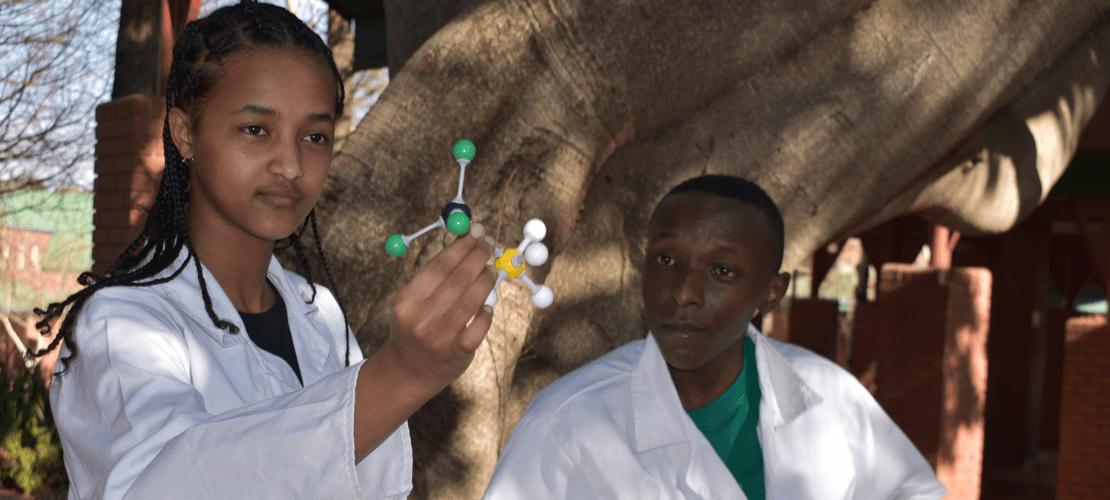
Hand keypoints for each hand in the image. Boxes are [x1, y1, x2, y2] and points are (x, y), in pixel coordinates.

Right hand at [386, 223, 496, 391]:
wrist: (407, 371)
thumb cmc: (415, 326)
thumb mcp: (414, 301)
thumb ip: (437, 274)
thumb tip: (466, 241)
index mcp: (407, 300)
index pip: (440, 266)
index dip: (462, 246)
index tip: (477, 232)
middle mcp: (420, 318)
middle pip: (457, 280)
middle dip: (478, 257)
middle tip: (489, 245)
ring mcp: (439, 337)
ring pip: (471, 300)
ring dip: (486, 280)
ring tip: (493, 269)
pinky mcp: (456, 353)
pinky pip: (479, 326)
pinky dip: (486, 312)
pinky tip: (488, 304)